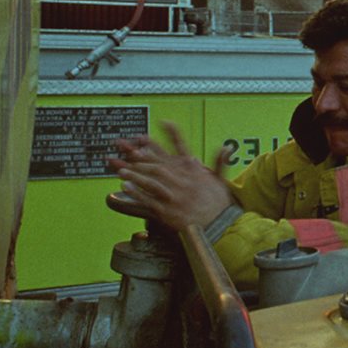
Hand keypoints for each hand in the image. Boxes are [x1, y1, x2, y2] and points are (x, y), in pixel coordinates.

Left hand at [110, 122, 234, 231]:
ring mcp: (174, 195)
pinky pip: (147, 199)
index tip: (163, 122)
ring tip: (122, 170)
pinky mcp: (167, 210)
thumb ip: (220, 162)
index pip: (182, 147)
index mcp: (194, 171)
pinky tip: (124, 187)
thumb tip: (226, 148)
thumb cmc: (220, 204)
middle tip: (128, 150)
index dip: (172, 133)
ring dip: (135, 174)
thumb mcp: (222, 180)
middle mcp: (183, 180)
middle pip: (158, 164)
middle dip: (141, 157)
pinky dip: (135, 193)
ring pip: (150, 181)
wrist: (220, 226)